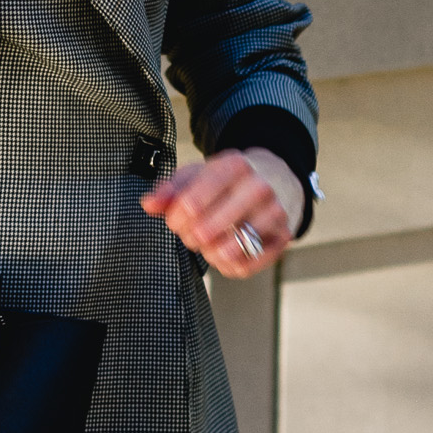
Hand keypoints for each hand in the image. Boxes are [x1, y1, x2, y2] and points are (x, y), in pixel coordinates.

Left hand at [140, 148, 301, 278]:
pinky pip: (246, 266)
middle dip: (190, 237)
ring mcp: (274, 214)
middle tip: (191, 233)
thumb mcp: (198, 174)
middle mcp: (258, 188)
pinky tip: (225, 252)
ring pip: (227, 252)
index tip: (174, 221)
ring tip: (209, 243)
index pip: (190, 204)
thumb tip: (149, 204)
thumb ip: (169, 189)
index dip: (175, 219)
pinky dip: (228, 265)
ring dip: (209, 253)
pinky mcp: (283, 238)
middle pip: (205, 231)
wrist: (275, 179)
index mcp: (234, 166)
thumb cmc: (229, 181)